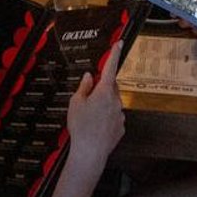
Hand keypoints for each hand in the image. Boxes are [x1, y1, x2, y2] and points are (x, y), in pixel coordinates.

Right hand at [66, 41, 124, 171]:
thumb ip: (83, 87)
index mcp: (104, 91)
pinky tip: (96, 126)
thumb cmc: (82, 127)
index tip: (119, 44)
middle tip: (87, 98)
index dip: (114, 54)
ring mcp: (120, 114)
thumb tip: (88, 77)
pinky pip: (114, 116)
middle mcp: (115, 101)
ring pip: (112, 102)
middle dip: (101, 88)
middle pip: (110, 87)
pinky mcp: (120, 126)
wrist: (90, 152)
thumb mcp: (76, 103)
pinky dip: (106, 118)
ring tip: (89, 117)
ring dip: (103, 105)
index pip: (110, 67)